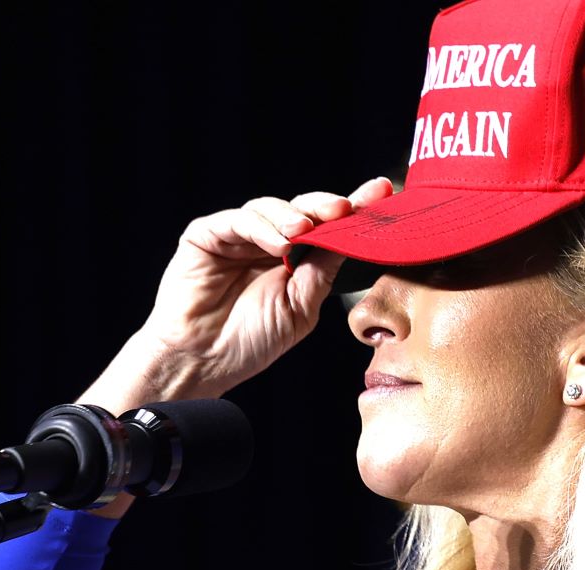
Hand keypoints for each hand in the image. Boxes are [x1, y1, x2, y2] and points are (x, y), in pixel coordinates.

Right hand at [138, 176, 394, 397]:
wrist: (203, 361)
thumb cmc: (251, 340)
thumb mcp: (301, 307)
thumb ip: (322, 272)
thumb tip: (352, 239)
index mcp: (295, 259)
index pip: (328, 227)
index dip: (354, 210)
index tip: (381, 194)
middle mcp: (269, 241)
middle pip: (303, 210)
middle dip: (327, 206)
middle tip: (345, 208)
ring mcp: (238, 236)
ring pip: (272, 208)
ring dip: (292, 216)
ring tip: (305, 230)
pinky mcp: (207, 235)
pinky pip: (238, 220)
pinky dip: (260, 227)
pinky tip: (277, 243)